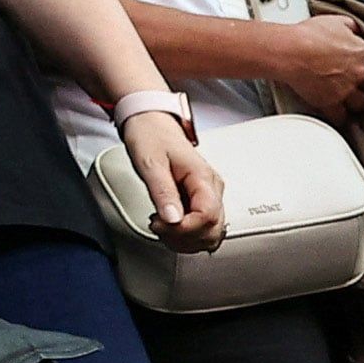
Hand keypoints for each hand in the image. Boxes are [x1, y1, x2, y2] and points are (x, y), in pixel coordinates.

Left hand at [122, 106, 223, 247]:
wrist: (150, 123)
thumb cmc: (151, 137)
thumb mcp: (150, 163)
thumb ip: (162, 192)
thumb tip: (172, 220)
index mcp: (203, 177)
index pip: (208, 217)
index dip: (184, 229)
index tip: (160, 224)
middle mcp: (212, 188)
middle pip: (213, 230)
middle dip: (184, 237)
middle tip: (158, 226)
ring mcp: (208, 195)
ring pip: (210, 234)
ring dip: (184, 239)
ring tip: (161, 226)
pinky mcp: (200, 200)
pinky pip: (201, 228)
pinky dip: (184, 234)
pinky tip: (167, 225)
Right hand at [259, 12, 363, 120]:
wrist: (289, 51)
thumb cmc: (309, 35)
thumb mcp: (337, 20)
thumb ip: (353, 27)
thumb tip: (358, 31)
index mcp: (363, 52)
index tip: (361, 64)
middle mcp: (359, 73)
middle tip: (356, 82)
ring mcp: (345, 90)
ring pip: (361, 104)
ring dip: (357, 102)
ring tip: (351, 100)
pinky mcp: (330, 103)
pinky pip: (341, 117)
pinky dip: (340, 117)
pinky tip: (339, 115)